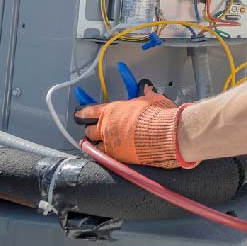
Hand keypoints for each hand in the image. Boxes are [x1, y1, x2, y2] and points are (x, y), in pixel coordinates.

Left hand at [75, 88, 194, 167]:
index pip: (88, 111)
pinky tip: (113, 153)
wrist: (166, 136)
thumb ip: (144, 95)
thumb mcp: (151, 99)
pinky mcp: (118, 159)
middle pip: (89, 131)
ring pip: (95, 146)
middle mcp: (107, 128)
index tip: (79, 114)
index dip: (82, 112)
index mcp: (111, 111)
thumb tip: (146, 87)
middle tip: (96, 129)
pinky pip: (106, 157)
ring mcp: (111, 145)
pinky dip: (108, 154)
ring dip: (98, 144)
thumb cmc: (158, 114)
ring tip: (102, 143)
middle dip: (91, 129)